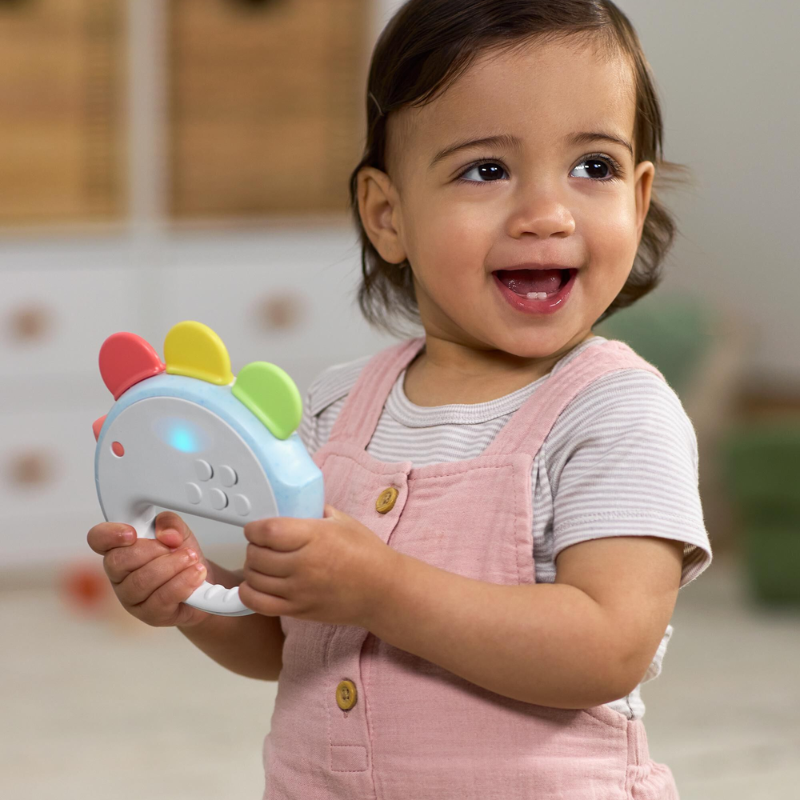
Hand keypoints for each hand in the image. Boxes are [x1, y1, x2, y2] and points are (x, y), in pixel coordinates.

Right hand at [87, 512, 213, 627]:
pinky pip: (161, 599)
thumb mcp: (179, 532)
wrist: (202, 585)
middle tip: (175, 547)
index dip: (109, 535)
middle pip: (118, 561)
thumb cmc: (181, 558)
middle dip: (153, 550)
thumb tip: (166, 533)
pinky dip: (183, 583)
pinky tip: (195, 574)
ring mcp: (132, 598)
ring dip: (172, 566)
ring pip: (141, 581)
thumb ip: (170, 523)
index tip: (132, 533)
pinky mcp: (150, 615)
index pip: (98, 539)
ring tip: (191, 559)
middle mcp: (120, 575)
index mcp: (120, 549)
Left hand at [239, 504, 398, 628]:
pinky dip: (249, 593)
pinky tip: (255, 585)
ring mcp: (300, 590)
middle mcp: (304, 564)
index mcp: (315, 536)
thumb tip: (296, 505)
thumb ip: (316, 512)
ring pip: (255, 579)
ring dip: (252, 568)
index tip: (255, 528)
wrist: (383, 590)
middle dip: (253, 547)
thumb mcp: (344, 521)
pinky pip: (259, 604)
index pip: (267, 531)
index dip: (254, 528)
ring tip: (262, 563)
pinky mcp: (299, 610)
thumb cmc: (367, 555)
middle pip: (256, 555)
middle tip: (261, 545)